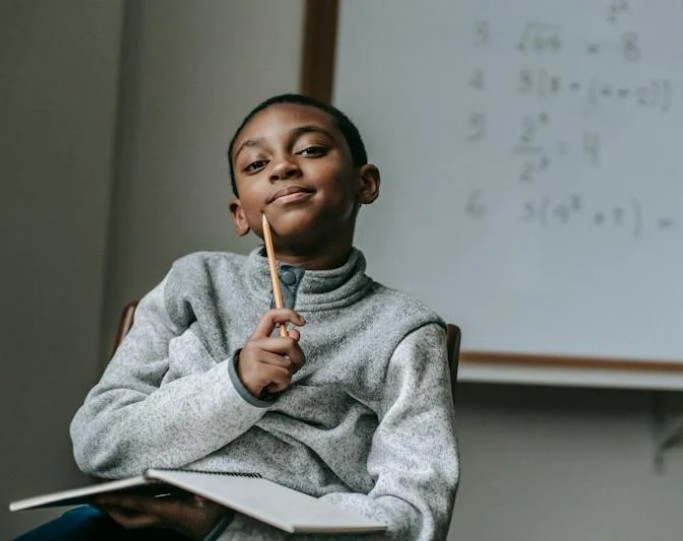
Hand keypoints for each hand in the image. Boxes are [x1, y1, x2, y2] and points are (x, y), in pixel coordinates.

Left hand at [94, 492, 227, 539]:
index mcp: (169, 512)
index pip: (138, 505)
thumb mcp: (214, 502)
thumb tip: (199, 497)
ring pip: (134, 519)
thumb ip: (206, 498)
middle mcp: (162, 518)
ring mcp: (164, 520)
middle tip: (95, 499)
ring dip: (118, 509)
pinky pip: (143, 513)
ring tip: (106, 497)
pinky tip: (131, 497)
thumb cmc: (218, 514)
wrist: (224, 530)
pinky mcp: (168, 518)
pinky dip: (132, 506)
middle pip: (128, 519)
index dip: (119, 500)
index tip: (101, 496)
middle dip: (110, 510)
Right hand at [237, 308, 305, 396]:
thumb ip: (284, 345)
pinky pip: (284, 376)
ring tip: (274, 380)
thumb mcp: (271, 358)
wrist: (237, 394)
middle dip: (298, 358)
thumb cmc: (258, 375)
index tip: (302, 322)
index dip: (288, 314)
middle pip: (290, 343)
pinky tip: (271, 386)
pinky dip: (282, 384)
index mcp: (257, 338)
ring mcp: (254, 357)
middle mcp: (254, 344)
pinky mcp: (257, 371)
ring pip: (288, 364)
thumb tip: (296, 333)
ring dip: (287, 376)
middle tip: (290, 369)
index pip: (271, 316)